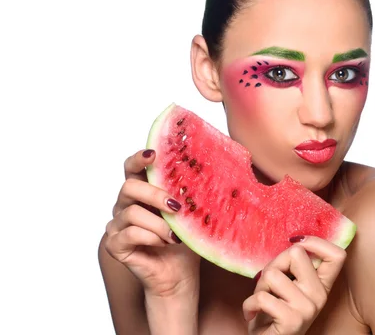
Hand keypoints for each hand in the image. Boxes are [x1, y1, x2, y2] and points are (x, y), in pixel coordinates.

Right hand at [104, 149, 200, 297]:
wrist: (179, 276)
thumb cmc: (184, 243)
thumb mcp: (189, 215)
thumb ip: (188, 195)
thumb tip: (205, 174)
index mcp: (142, 193)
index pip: (132, 168)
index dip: (139, 159)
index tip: (153, 154)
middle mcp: (125, 205)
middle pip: (129, 186)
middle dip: (154, 194)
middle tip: (176, 206)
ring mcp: (117, 225)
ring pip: (132, 212)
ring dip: (158, 223)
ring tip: (175, 235)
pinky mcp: (114, 245)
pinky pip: (129, 233)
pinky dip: (150, 237)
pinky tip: (164, 243)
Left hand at [243, 236, 346, 334]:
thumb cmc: (273, 312)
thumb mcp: (287, 285)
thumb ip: (292, 266)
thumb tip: (294, 241)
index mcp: (322, 285)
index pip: (337, 255)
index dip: (317, 242)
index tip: (297, 243)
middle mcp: (320, 296)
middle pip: (296, 253)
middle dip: (274, 264)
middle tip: (269, 284)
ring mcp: (308, 308)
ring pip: (273, 274)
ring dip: (259, 287)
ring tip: (262, 301)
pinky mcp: (292, 321)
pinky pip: (262, 297)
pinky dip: (249, 305)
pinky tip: (252, 314)